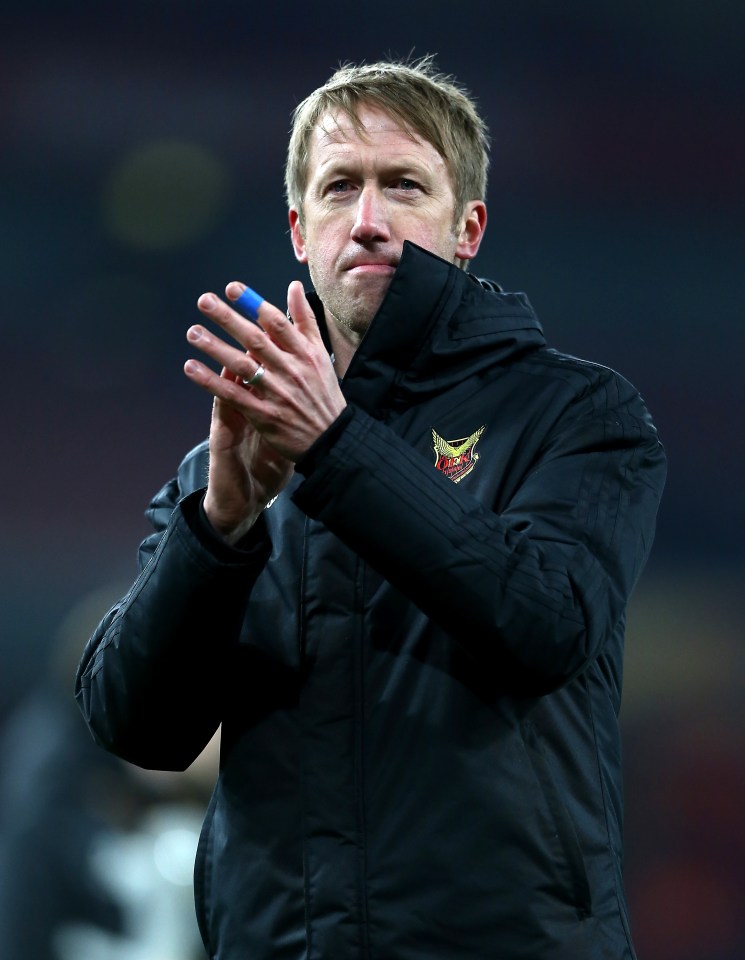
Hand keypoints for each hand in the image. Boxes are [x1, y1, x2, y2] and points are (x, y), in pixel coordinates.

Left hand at [184, 281, 345, 540]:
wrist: (333, 440)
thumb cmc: (324, 395)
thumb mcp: (321, 355)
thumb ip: (305, 321)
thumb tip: (294, 287)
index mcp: (306, 354)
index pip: (277, 323)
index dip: (253, 303)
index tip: (232, 288)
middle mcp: (291, 371)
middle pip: (255, 340)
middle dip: (228, 319)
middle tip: (204, 301)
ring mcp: (277, 393)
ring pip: (241, 366)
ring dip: (215, 348)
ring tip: (193, 333)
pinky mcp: (264, 415)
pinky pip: (233, 394)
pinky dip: (211, 381)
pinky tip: (191, 369)